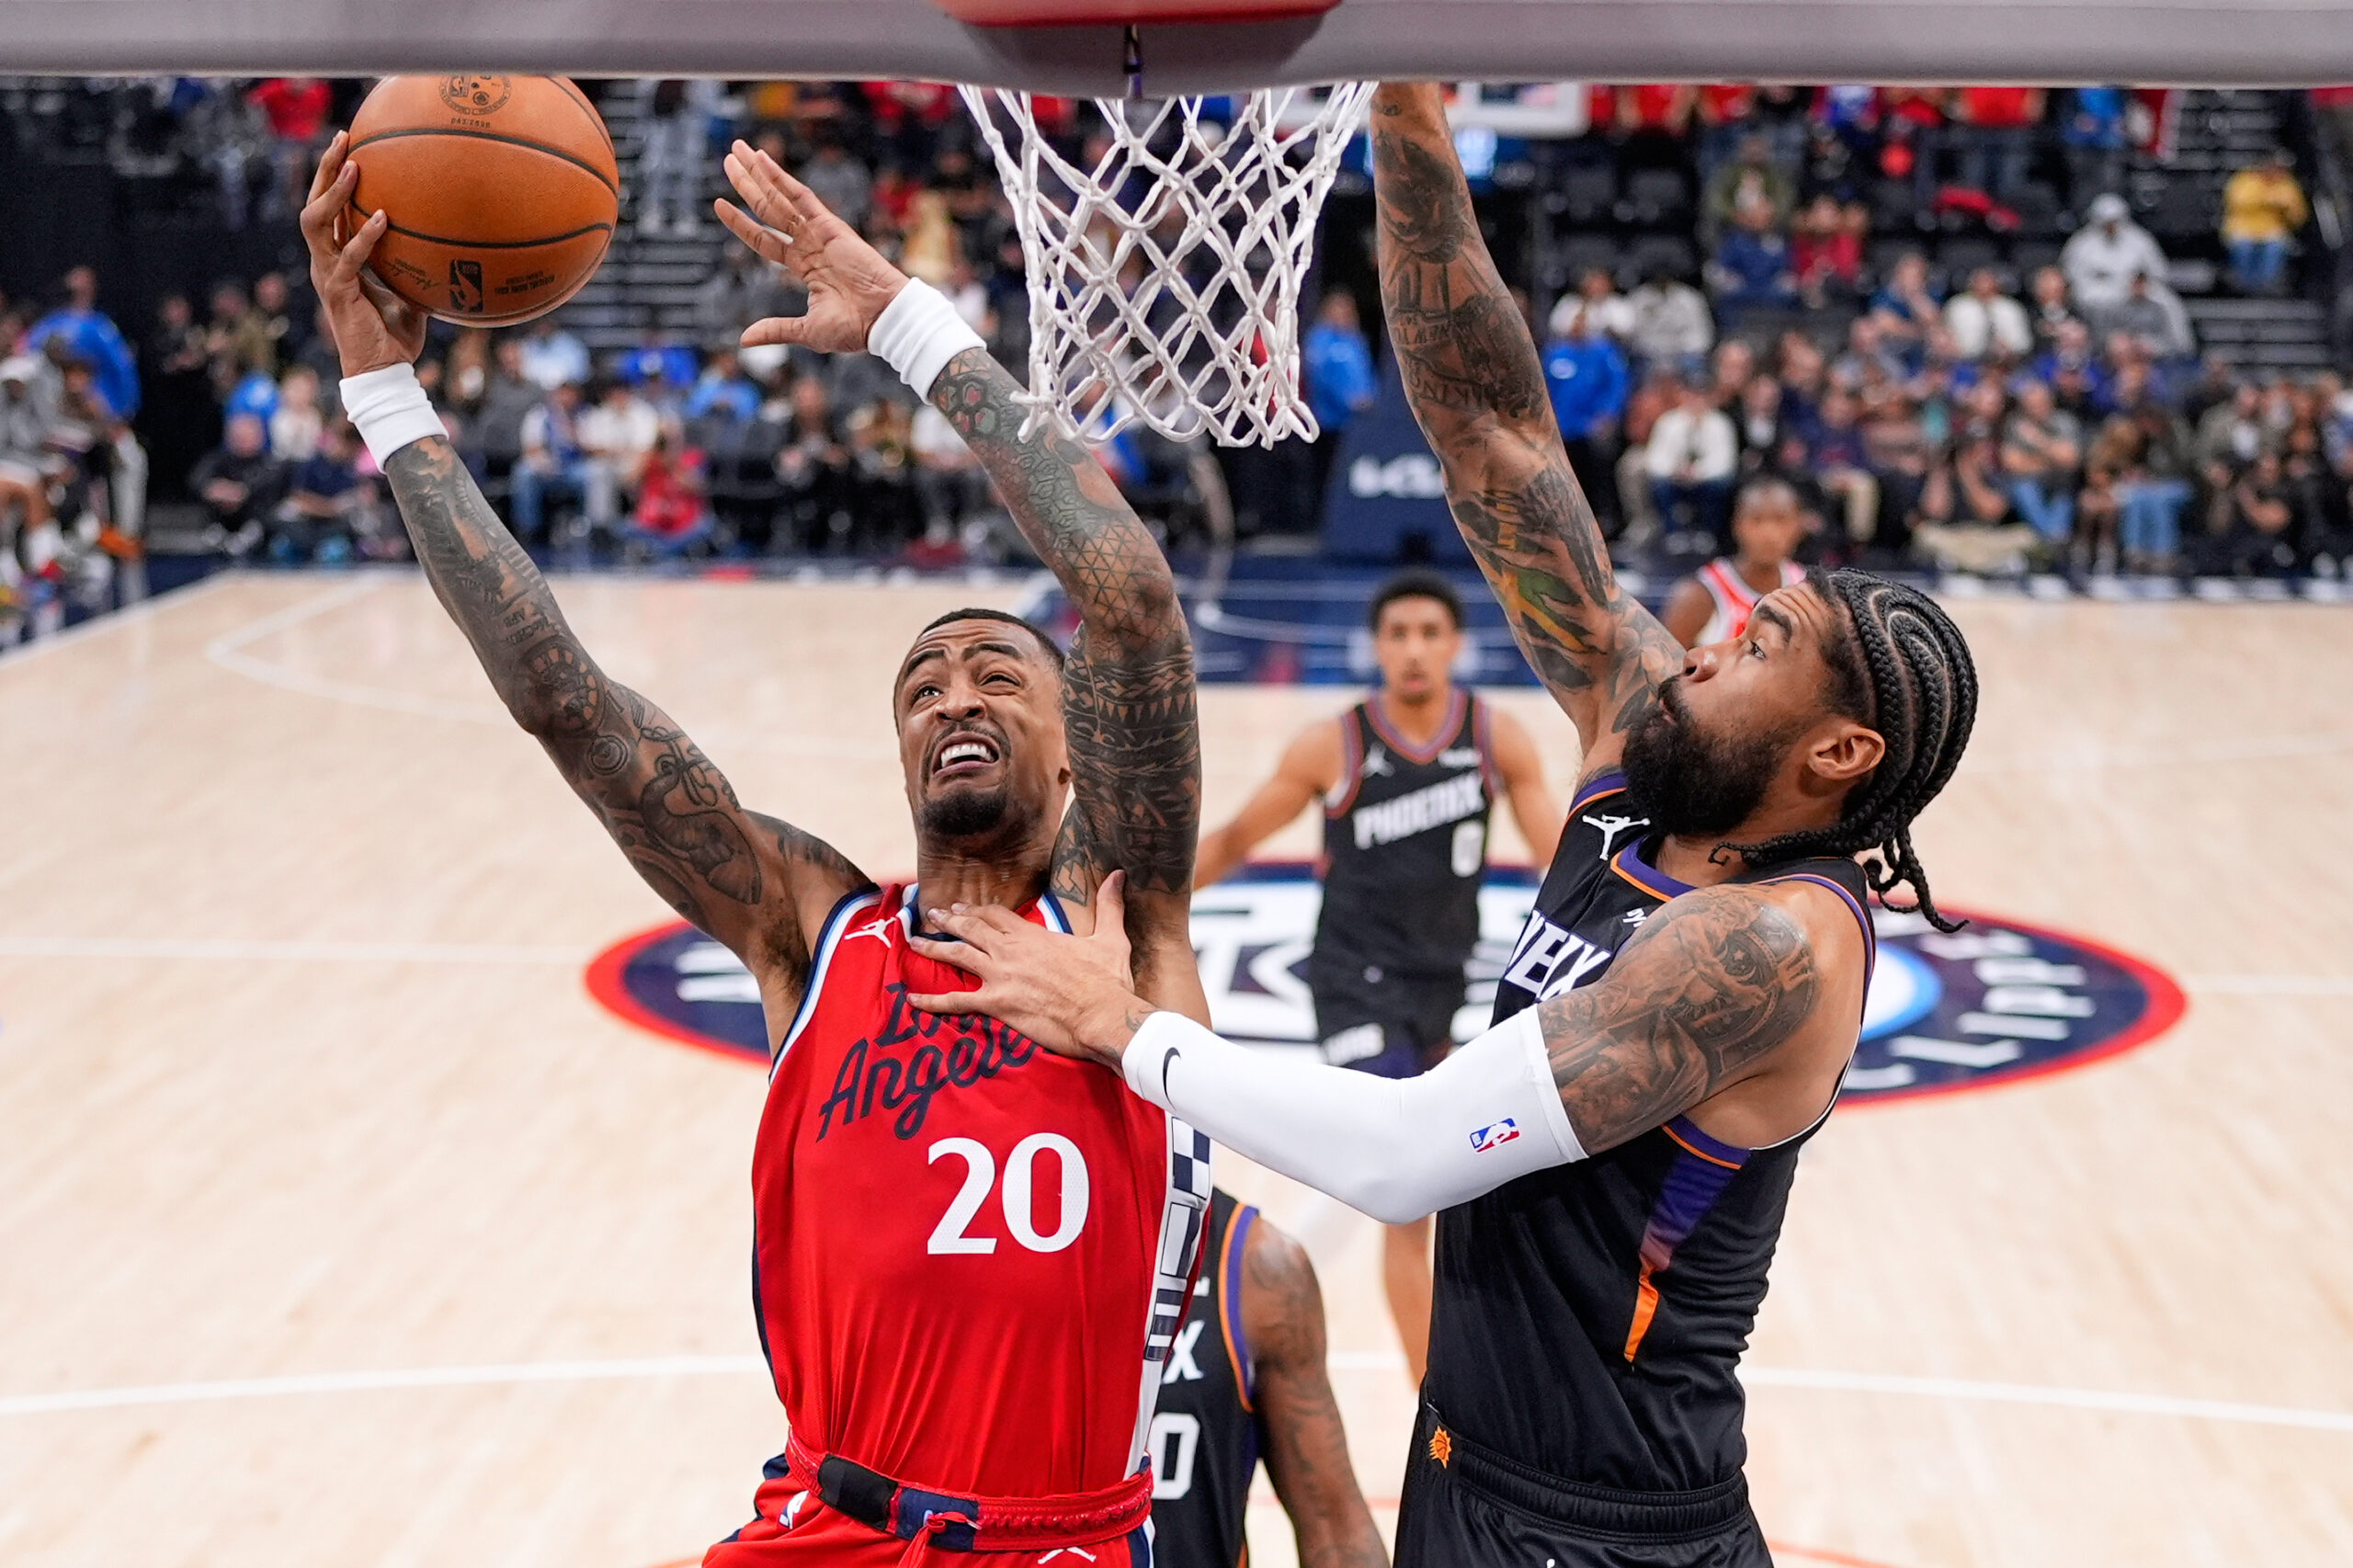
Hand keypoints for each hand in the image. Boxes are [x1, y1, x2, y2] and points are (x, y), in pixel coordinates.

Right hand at [299, 131, 427, 377]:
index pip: (329, 208)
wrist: (384, 372)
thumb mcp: (412, 293)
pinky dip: (363, 237)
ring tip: (354, 166)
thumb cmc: (397, 337)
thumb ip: (418, 267)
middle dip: (325, 169)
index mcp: (337, 257)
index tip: (350, 144)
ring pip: (316, 222)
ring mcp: (327, 275)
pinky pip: (348, 258)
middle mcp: (325, 261)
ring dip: (334, 192)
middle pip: (313, 203)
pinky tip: (383, 219)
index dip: (333, 176)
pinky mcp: (338, 292)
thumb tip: (451, 246)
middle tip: (343, 137)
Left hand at [715, 140, 908, 355]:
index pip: (765, 238)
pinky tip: (762, 160)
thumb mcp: (806, 330)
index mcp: (805, 266)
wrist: (884, 320)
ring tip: (737, 151)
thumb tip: (744, 340)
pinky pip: (800, 196)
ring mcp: (819, 232)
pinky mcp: (830, 225)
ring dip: (757, 173)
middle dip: (747, 184)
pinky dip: (780, 178)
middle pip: (769, 209)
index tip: (719, 204)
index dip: (741, 223)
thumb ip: (775, 329)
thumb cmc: (855, 328)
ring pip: (780, 198)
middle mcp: (810, 244)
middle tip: (728, 159)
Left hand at [906, 871, 1152, 1068]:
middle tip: (933, 915)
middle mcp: (1012, 951)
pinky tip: (913, 998)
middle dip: (951, 920)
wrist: (1103, 1016)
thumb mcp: (1111, 938)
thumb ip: (1109, 905)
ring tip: (916, 941)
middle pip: (973, 928)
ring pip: (959, 955)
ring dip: (935, 947)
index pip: (999, 916)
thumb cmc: (1107, 981)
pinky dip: (933, 1000)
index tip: (965, 907)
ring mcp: (1001, 976)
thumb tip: (1120, 874)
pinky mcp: (997, 1004)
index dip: (980, 910)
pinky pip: (957, 1001)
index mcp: (1034, 935)